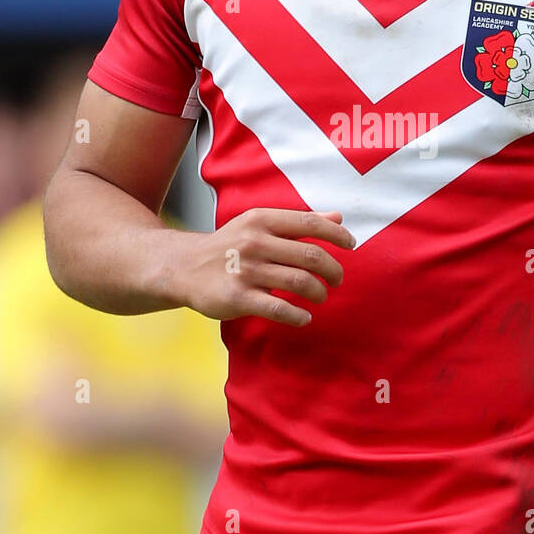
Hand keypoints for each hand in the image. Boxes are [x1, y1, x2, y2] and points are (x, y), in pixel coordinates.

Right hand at [175, 208, 354, 326]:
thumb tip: (338, 216)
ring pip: (300, 282)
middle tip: (337, 280)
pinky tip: (304, 317)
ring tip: (320, 296)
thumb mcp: (258, 225)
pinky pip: (280, 309)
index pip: (309, 223)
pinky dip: (299, 315)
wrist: (183, 267)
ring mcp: (246, 271)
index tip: (351, 245)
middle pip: (311, 256)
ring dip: (319, 293)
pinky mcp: (238, 298)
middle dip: (333, 270)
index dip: (336, 234)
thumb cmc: (229, 245)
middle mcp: (255, 242)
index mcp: (261, 220)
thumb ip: (297, 222)